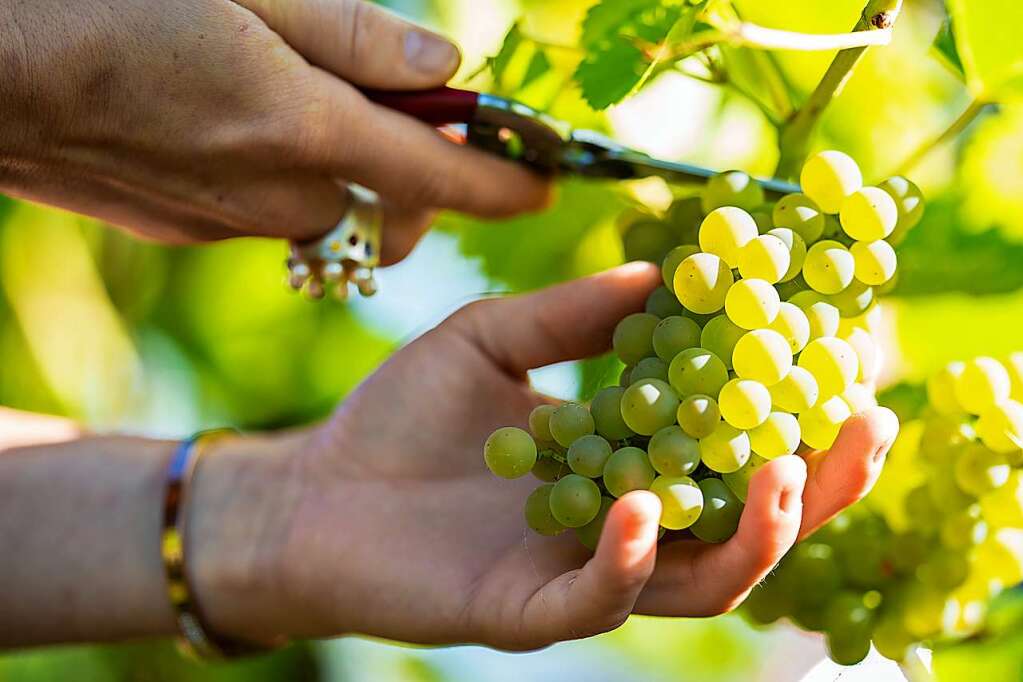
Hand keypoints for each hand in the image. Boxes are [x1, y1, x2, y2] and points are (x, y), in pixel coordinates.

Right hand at [0, 0, 548, 257]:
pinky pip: (270, 216)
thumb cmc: (110, 6)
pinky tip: (242, 131)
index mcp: (309, 129)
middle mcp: (282, 194)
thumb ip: (357, 36)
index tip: (548, 186)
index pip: (444, 176)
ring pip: (331, 214)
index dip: (507, 184)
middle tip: (414, 123)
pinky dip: (288, 184)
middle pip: (394, 208)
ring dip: (351, 179)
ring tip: (318, 113)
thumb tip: (445, 64)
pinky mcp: (192, 231)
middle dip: (422, 177)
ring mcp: (235, 223)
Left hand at [194, 263, 898, 650]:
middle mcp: (621, 529)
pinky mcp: (528, 614)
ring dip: (750, 533)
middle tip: (863, 427)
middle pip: (743, 525)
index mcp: (625, 463)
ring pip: (698, 580)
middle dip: (814, 487)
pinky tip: (645, 504)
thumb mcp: (489, 339)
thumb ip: (570, 314)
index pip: (729, 448)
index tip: (842, 361)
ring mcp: (580, 577)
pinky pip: (601, 600)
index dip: (792, 413)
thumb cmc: (400, 417)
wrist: (312, 494)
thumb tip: (661, 270)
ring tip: (778, 468)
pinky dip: (631, 558)